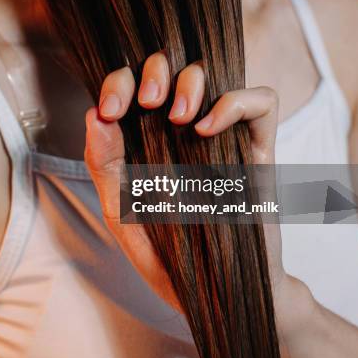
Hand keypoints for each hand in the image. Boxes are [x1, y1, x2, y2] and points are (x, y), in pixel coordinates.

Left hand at [84, 51, 285, 312]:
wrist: (220, 293)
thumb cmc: (171, 257)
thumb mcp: (123, 215)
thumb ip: (106, 167)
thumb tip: (95, 116)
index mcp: (149, 138)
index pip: (133, 84)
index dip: (118, 81)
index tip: (110, 108)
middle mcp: (184, 129)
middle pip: (172, 65)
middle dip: (155, 69)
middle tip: (148, 102)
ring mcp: (223, 135)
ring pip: (213, 73)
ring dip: (191, 81)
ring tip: (181, 118)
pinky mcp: (259, 148)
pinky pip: (262, 101)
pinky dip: (236, 102)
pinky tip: (210, 130)